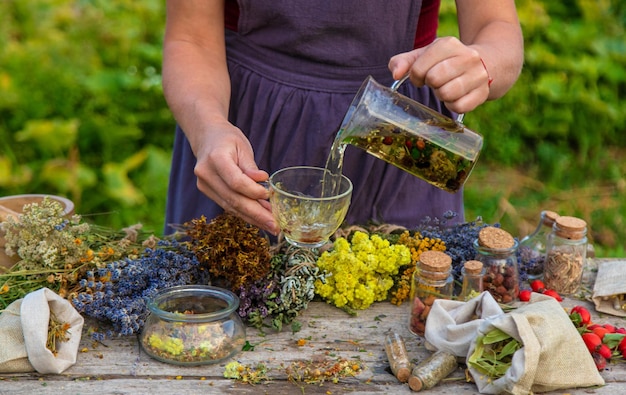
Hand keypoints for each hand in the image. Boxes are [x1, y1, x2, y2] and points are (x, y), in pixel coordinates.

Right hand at [191, 118, 278, 234]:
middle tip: (275, 226)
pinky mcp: (207, 192)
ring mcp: (204, 185)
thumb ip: (251, 167)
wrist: (206, 137)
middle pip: (233, 199)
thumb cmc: (228, 139)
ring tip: (271, 225)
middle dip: (257, 215)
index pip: (236, 182)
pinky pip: (228, 205)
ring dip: (253, 218)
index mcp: (215, 158)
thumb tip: (263, 182)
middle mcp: (206, 174)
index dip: (253, 191)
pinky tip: (260, 218)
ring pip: (231, 207)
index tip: (269, 195)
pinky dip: (245, 213)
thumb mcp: (242, 146)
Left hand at [388, 37, 491, 113]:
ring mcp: (478, 75)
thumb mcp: (425, 55)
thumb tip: (395, 74)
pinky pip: (459, 107)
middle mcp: (467, 57)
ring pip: (447, 94)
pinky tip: (456, 96)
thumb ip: (403, 61)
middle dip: (430, 84)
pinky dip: (452, 105)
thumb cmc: (446, 61)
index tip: (421, 76)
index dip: (415, 76)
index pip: (420, 67)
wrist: (485, 64)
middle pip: (434, 79)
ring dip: (441, 95)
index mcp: (449, 44)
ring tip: (446, 87)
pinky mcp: (482, 93)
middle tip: (436, 82)